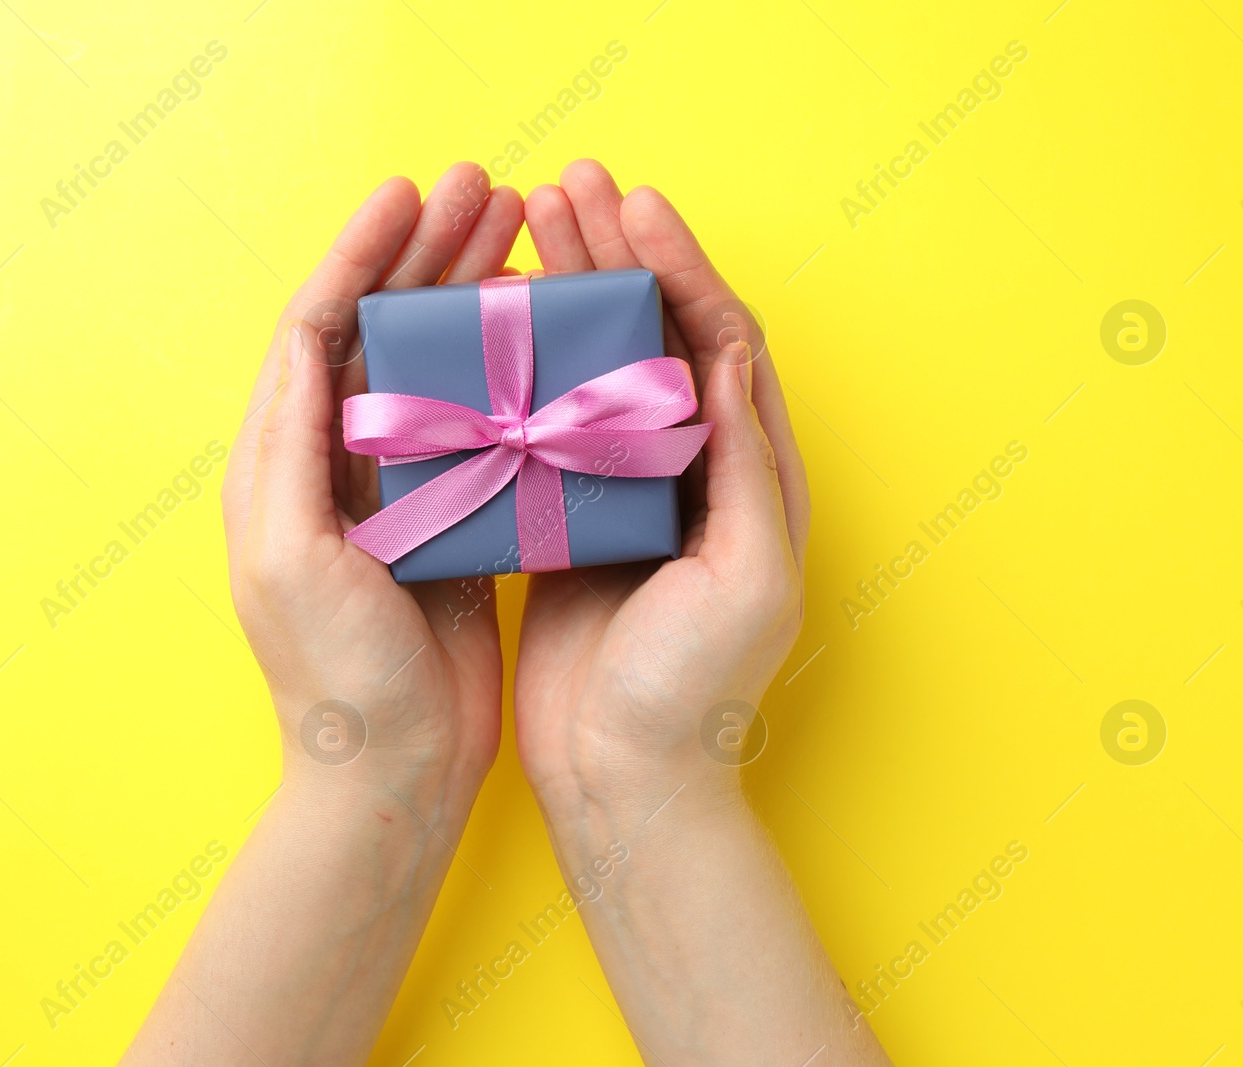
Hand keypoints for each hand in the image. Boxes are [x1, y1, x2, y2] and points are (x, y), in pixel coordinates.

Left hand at [222, 161, 523, 797]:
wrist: (394, 772)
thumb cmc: (334, 678)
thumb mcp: (287, 558)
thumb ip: (291, 448)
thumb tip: (307, 340)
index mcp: (281, 463)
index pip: (317, 327)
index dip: (361, 254)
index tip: (410, 196)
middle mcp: (332, 466)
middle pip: (379, 331)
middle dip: (426, 255)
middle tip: (487, 193)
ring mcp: (394, 493)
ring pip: (432, 368)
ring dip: (469, 299)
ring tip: (522, 241)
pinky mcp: (447, 524)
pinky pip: (474, 423)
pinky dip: (503, 372)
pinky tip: (541, 341)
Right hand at [513, 160, 811, 810]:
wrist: (622, 777)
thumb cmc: (693, 691)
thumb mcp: (746, 577)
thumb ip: (743, 465)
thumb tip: (725, 353)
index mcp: (750, 476)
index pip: (719, 340)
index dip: (680, 267)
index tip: (634, 208)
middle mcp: (692, 471)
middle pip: (658, 335)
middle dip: (620, 255)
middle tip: (571, 184)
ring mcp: (625, 491)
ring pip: (600, 366)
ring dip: (570, 293)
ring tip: (528, 226)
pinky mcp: (567, 518)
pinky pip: (548, 419)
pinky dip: (527, 362)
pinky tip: (493, 322)